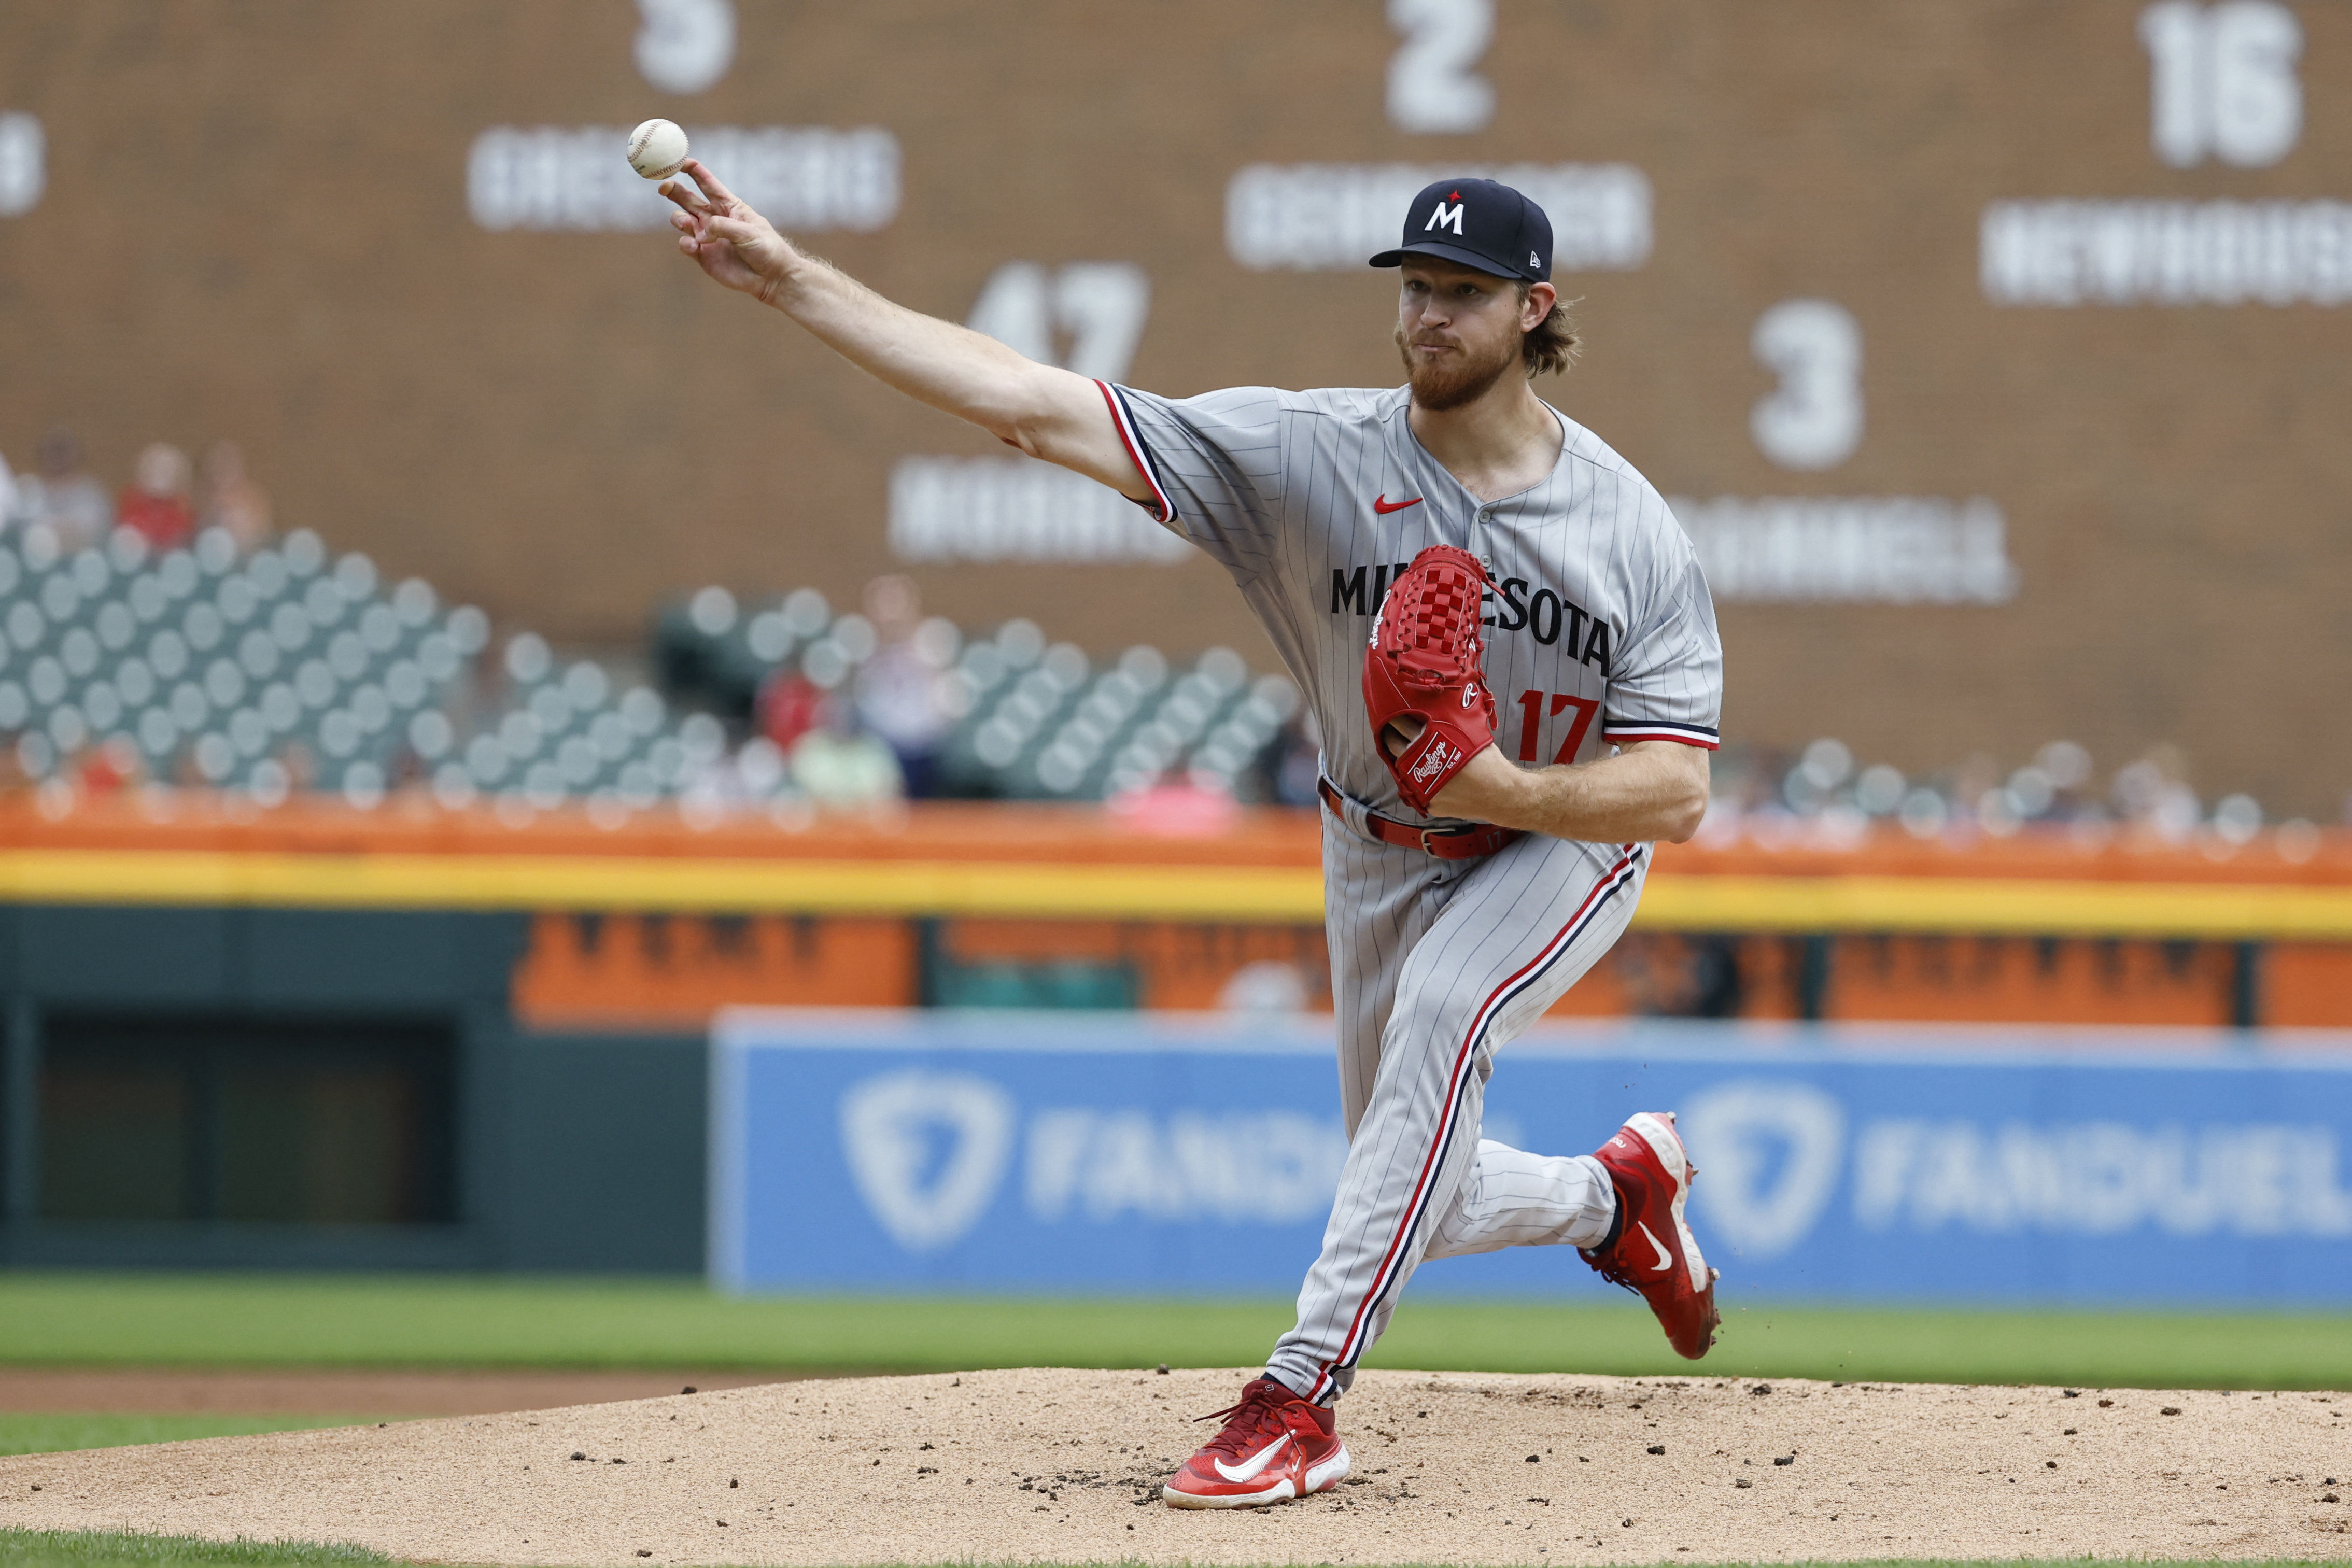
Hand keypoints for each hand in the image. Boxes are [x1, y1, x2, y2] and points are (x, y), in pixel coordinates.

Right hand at [660, 159, 800, 301]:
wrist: (772, 278)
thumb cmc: (766, 249)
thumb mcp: (748, 232)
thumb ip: (723, 226)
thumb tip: (701, 232)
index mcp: (728, 206)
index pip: (707, 183)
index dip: (693, 171)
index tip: (680, 162)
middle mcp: (715, 218)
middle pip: (687, 198)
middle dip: (674, 190)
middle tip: (663, 186)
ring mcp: (707, 237)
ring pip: (682, 220)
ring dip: (679, 219)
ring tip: (686, 224)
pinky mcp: (703, 256)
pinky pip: (686, 245)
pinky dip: (685, 244)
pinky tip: (694, 246)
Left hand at [1380, 717, 1524, 822]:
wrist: (1501, 795)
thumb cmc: (1489, 763)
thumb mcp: (1469, 737)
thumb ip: (1448, 730)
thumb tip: (1433, 718)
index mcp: (1432, 744)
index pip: (1404, 727)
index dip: (1396, 721)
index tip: (1392, 717)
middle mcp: (1422, 765)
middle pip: (1396, 748)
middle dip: (1392, 739)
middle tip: (1391, 733)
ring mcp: (1423, 788)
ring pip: (1403, 771)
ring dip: (1404, 762)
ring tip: (1408, 755)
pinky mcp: (1429, 804)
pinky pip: (1419, 791)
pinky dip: (1421, 783)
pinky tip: (1427, 777)